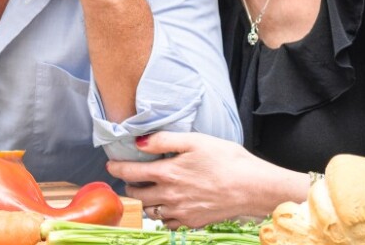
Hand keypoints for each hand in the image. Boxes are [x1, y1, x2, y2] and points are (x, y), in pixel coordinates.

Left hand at [107, 132, 302, 227]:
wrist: (253, 188)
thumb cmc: (228, 160)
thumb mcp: (195, 141)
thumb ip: (164, 141)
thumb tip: (139, 142)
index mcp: (167, 173)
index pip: (131, 172)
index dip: (117, 168)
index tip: (111, 165)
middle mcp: (169, 196)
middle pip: (137, 194)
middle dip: (130, 185)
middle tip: (131, 178)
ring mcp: (180, 212)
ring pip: (150, 211)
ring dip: (144, 202)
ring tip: (147, 192)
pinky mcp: (193, 222)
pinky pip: (168, 224)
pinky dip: (163, 216)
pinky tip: (168, 206)